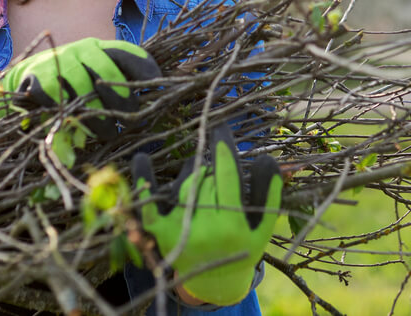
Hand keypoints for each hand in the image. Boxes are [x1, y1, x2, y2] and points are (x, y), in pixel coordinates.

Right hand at [0, 37, 159, 136]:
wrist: (22, 79)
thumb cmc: (67, 82)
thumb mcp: (92, 76)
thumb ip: (116, 82)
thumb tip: (152, 94)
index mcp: (98, 48)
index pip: (127, 53)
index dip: (145, 69)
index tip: (158, 87)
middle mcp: (81, 49)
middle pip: (107, 72)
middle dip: (122, 99)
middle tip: (130, 121)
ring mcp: (59, 61)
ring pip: (84, 90)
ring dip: (97, 115)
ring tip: (107, 132)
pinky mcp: (39, 77)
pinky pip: (58, 99)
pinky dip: (68, 114)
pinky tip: (76, 125)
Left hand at [133, 126, 281, 305]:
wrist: (216, 284)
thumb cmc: (244, 249)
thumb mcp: (263, 226)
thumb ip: (268, 193)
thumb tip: (268, 160)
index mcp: (233, 226)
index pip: (227, 177)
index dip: (223, 148)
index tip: (220, 127)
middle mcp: (205, 230)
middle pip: (206, 179)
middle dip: (213, 167)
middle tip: (218, 167)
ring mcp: (181, 232)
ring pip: (185, 185)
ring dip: (193, 172)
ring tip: (202, 173)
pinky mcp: (161, 234)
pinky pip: (150, 204)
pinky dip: (145, 182)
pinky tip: (141, 159)